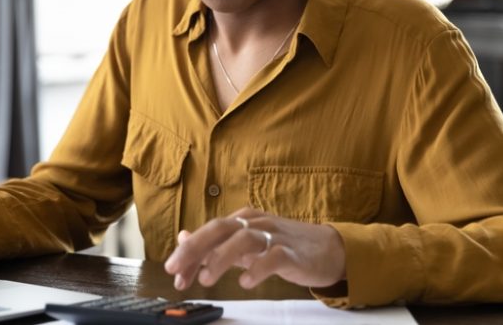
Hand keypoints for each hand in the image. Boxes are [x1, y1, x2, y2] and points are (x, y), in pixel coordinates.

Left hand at [164, 207, 345, 290]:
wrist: (330, 249)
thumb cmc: (285, 246)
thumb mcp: (246, 242)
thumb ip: (216, 242)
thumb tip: (183, 238)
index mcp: (244, 221)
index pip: (210, 231)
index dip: (188, 250)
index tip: (173, 272)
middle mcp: (257, 224)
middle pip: (221, 229)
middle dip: (195, 248)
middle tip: (175, 269)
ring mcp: (276, 236)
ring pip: (244, 239)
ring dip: (221, 258)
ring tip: (206, 278)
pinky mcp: (293, 253)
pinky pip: (273, 257)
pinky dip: (257, 268)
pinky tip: (245, 282)